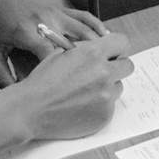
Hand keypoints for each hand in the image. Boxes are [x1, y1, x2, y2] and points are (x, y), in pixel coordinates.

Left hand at [0, 0, 107, 87]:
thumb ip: (0, 75)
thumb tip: (15, 95)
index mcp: (28, 33)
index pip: (51, 55)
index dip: (62, 73)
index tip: (71, 88)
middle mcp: (47, 22)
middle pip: (76, 43)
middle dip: (90, 62)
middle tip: (102, 79)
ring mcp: (57, 14)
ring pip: (85, 30)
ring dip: (100, 46)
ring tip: (112, 62)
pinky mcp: (62, 9)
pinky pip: (85, 17)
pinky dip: (98, 27)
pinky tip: (107, 38)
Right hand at [9, 32, 133, 140]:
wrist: (31, 109)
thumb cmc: (42, 81)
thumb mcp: (61, 53)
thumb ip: (85, 49)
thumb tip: (101, 47)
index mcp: (93, 53)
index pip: (122, 42)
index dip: (117, 48)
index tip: (114, 53)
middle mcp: (104, 73)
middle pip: (127, 65)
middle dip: (117, 67)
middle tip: (103, 72)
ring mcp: (106, 96)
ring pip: (119, 87)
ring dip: (108, 88)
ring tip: (85, 92)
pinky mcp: (105, 115)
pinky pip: (111, 106)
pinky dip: (100, 106)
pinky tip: (81, 105)